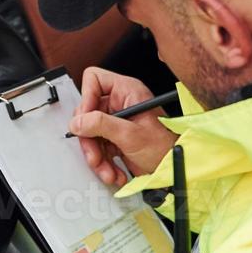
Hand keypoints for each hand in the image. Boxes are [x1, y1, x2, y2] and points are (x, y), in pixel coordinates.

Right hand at [67, 67, 176, 184]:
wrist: (173, 169)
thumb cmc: (165, 147)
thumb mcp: (130, 134)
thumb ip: (101, 125)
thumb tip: (77, 121)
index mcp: (127, 91)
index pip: (94, 80)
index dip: (86, 98)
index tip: (85, 120)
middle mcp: (120, 103)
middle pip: (88, 112)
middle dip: (90, 138)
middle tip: (94, 154)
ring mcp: (117, 122)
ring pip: (91, 133)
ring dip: (96, 156)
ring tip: (107, 170)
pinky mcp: (116, 138)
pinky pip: (98, 147)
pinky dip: (103, 163)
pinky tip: (113, 172)